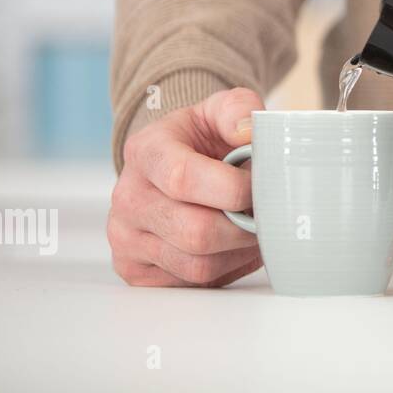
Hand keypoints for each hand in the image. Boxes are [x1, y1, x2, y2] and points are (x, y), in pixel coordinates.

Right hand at [108, 88, 264, 286]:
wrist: (173, 164)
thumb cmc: (203, 140)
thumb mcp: (221, 109)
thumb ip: (239, 109)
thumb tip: (248, 132)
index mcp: (146, 151)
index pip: (183, 179)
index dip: (232, 189)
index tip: (259, 186)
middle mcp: (128, 197)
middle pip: (195, 232)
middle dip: (244, 227)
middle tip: (266, 214)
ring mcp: (126, 237)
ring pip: (198, 265)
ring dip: (238, 251)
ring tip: (253, 228)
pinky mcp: (135, 269)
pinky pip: (191, 284)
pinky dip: (224, 270)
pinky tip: (232, 246)